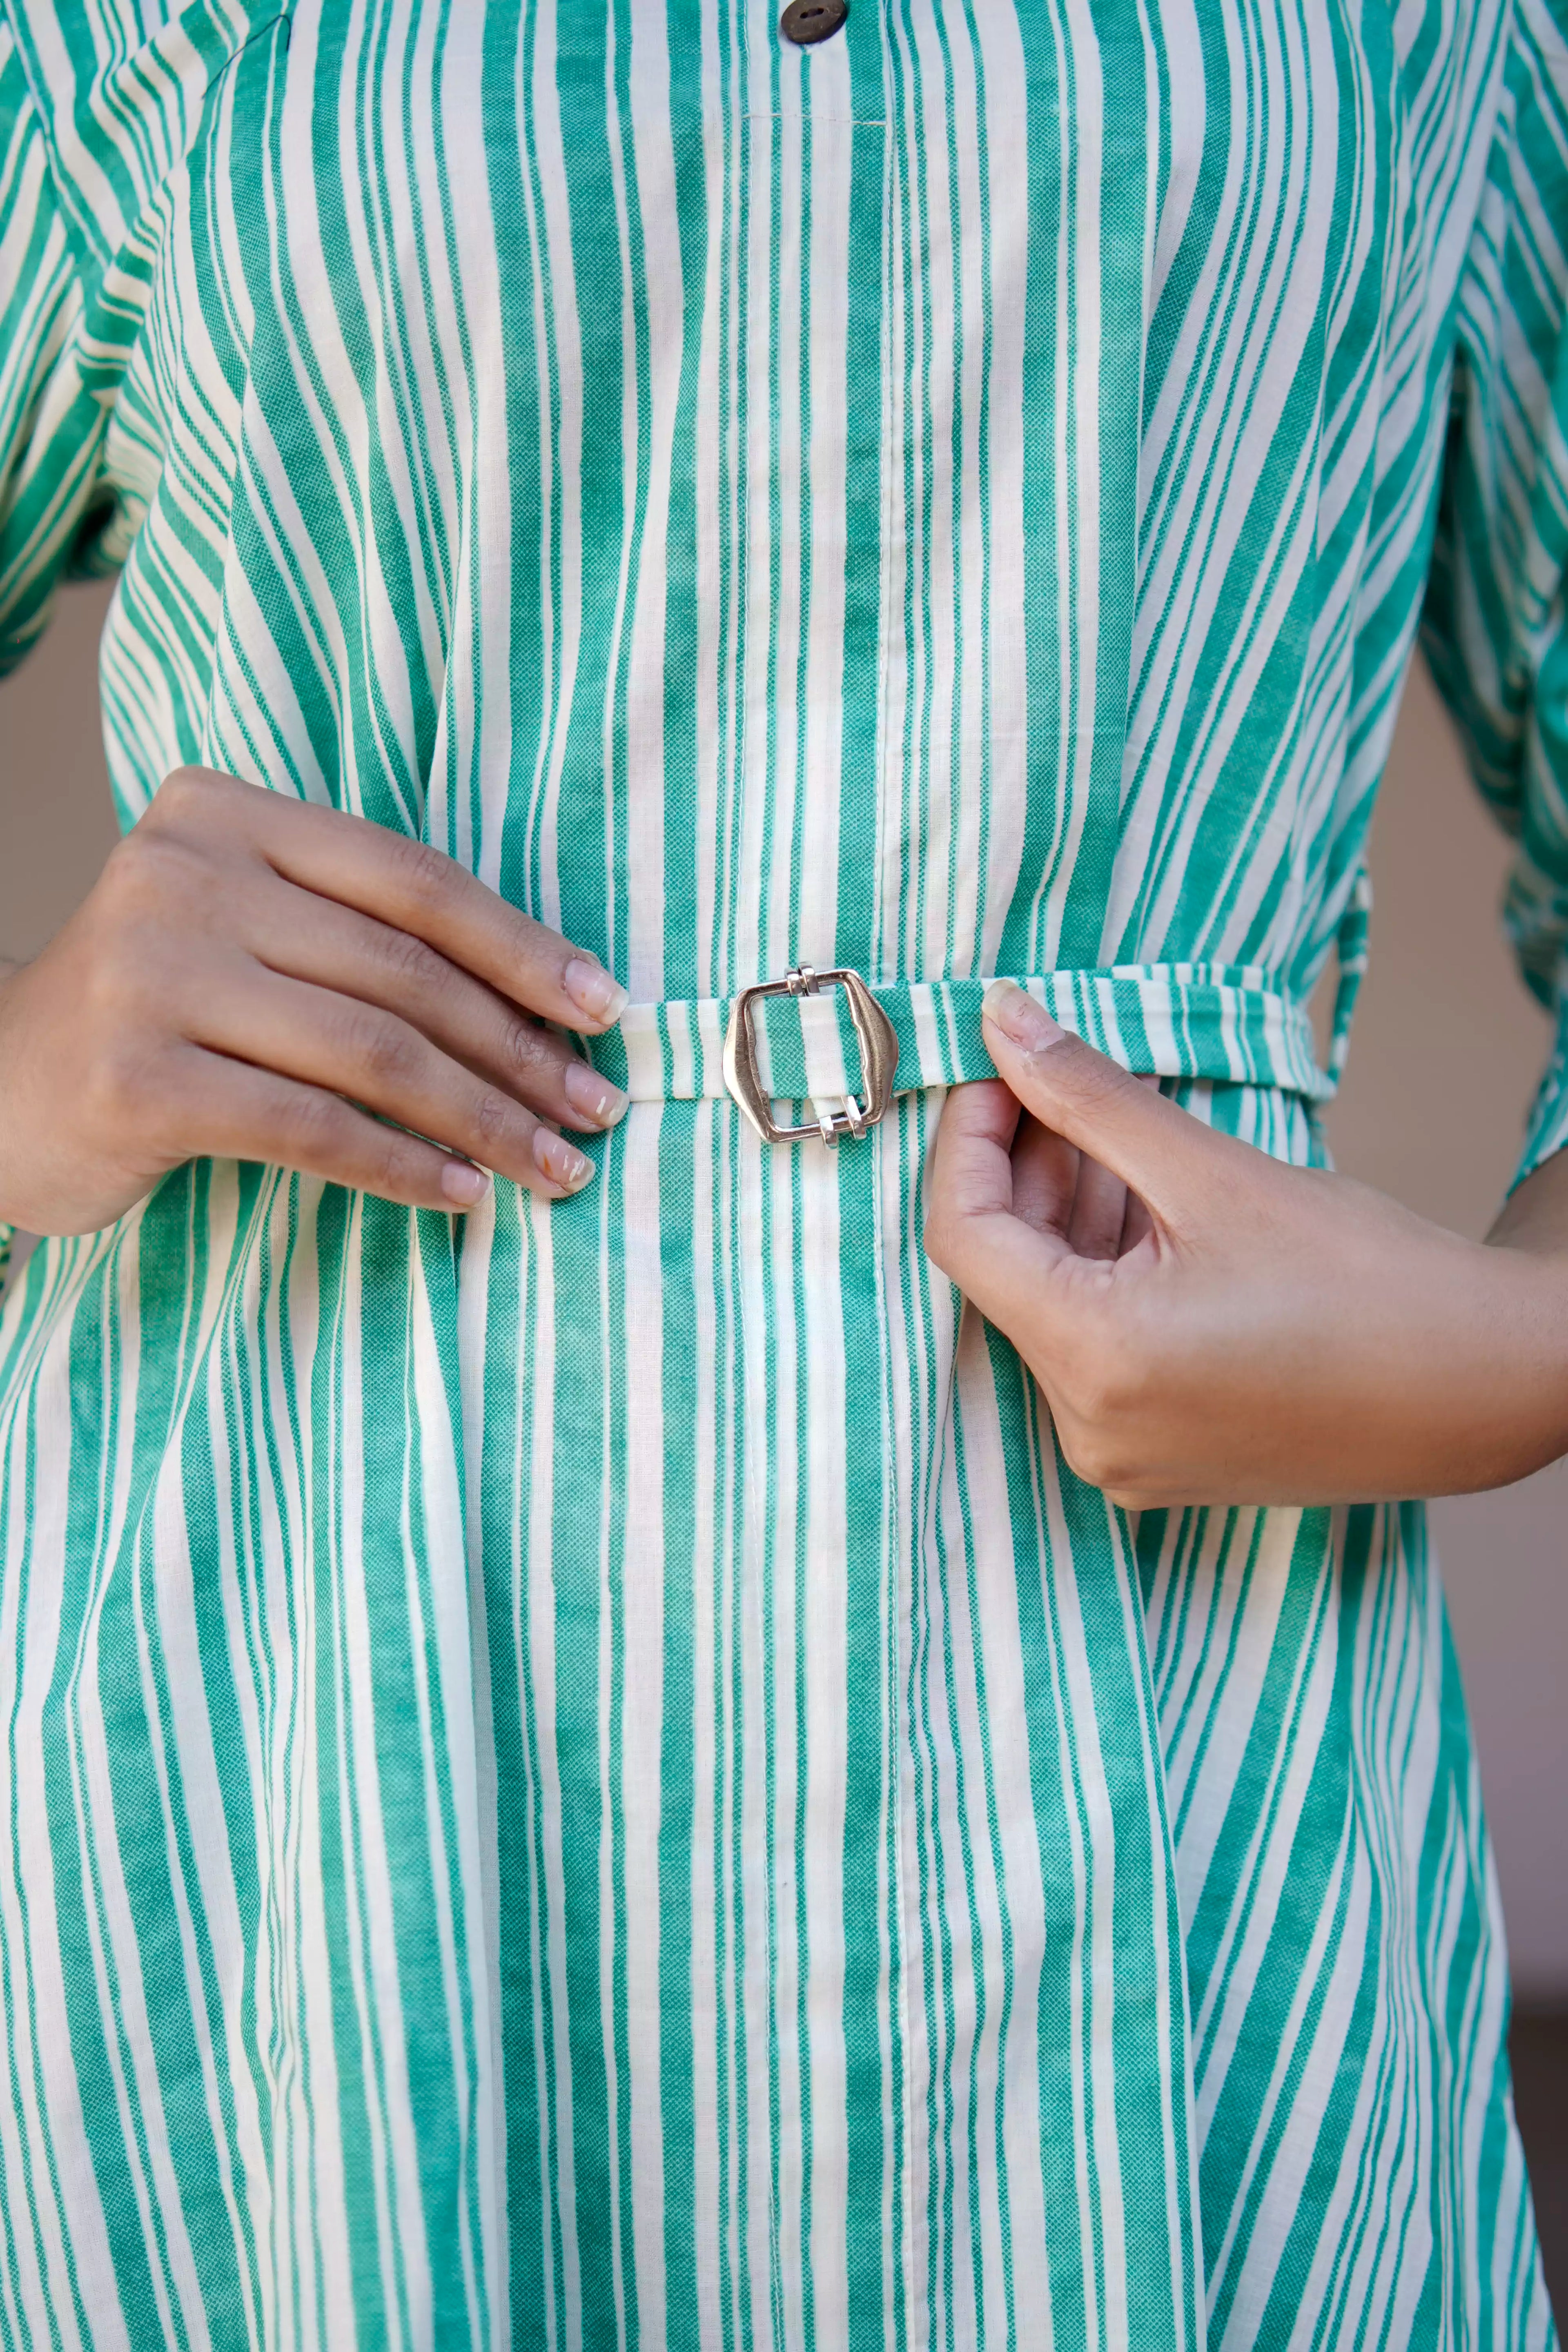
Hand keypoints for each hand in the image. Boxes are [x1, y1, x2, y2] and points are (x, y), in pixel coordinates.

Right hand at [0, 767, 630, 1234]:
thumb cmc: (160, 1015)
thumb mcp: (249, 936)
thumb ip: (361, 940)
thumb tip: (549, 1009)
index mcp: (223, 815)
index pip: (412, 879)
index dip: (522, 947)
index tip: (605, 1009)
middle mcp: (180, 875)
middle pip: (403, 969)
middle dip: (521, 1050)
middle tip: (598, 1108)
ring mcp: (151, 975)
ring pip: (372, 1051)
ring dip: (485, 1119)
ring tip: (556, 1167)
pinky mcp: (137, 1078)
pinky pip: (313, 1126)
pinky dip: (405, 1165)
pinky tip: (465, 1194)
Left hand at [923, 979, 1567, 1506]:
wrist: (1484, 1384)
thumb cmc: (1370, 1281)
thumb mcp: (1210, 1171)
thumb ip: (1088, 1095)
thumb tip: (1000, 1016)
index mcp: (1094, 1361)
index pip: (961, 1233)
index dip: (968, 1136)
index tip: (1000, 1065)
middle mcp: (1090, 1428)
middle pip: (1005, 1270)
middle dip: (1026, 1165)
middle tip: (1064, 1076)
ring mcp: (1122, 1453)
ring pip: (1051, 1303)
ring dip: (1072, 1209)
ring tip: (1119, 1119)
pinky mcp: (1158, 1454)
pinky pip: (1096, 1345)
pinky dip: (1108, 1266)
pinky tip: (1148, 1194)